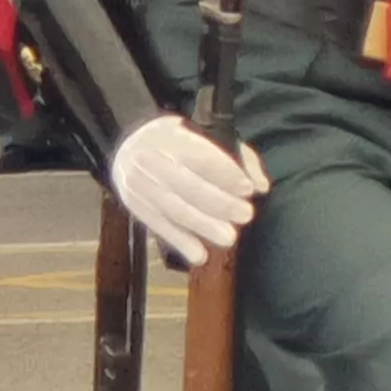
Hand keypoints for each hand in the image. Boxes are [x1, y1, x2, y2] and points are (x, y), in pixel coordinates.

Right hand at [107, 116, 267, 267]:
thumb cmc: (180, 142)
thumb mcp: (208, 135)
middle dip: (220, 202)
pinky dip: (180, 242)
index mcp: (173, 138)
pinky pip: (159, 226)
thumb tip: (260, 186)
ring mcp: (142, 185)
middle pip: (188, 185)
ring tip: (229, 238)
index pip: (201, 157)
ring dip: (203, 226)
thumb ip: (240, 158)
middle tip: (246, 215)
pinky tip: (199, 255)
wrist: (130, 146)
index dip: (226, 174)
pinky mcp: (136, 206)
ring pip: (174, 209)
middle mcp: (154, 161)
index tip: (248, 189)